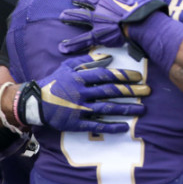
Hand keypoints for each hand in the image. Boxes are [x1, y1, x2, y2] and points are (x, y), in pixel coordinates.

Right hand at [15, 55, 150, 134]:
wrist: (33, 102)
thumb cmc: (53, 82)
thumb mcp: (67, 66)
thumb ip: (87, 60)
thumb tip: (108, 57)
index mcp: (79, 77)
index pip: (106, 75)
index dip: (124, 76)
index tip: (140, 77)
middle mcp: (81, 93)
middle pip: (110, 92)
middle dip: (131, 91)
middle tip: (148, 91)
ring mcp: (79, 109)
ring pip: (106, 108)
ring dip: (125, 109)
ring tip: (142, 109)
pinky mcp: (76, 123)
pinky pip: (96, 126)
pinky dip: (110, 126)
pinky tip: (124, 127)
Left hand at [58, 0, 167, 53]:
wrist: (144, 21)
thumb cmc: (150, 6)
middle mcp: (103, 2)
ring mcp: (98, 17)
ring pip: (79, 15)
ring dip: (70, 15)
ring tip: (63, 15)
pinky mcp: (98, 33)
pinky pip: (83, 39)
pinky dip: (73, 43)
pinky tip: (64, 46)